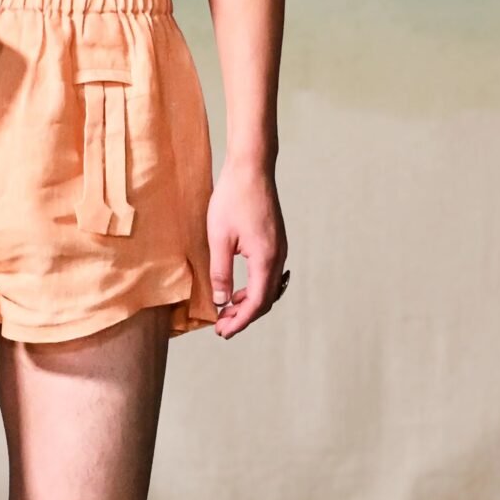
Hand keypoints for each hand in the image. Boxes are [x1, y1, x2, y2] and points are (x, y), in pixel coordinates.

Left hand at [208, 159, 287, 338]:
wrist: (251, 168)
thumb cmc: (233, 198)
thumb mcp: (219, 238)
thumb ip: (221, 272)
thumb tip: (221, 301)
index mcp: (265, 259)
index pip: (256, 303)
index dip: (239, 321)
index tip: (222, 332)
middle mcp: (278, 256)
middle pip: (266, 299)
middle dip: (244, 316)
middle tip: (222, 326)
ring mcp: (280, 248)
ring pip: (269, 287)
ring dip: (250, 302)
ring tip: (227, 310)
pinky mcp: (276, 241)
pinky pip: (269, 274)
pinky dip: (255, 287)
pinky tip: (239, 288)